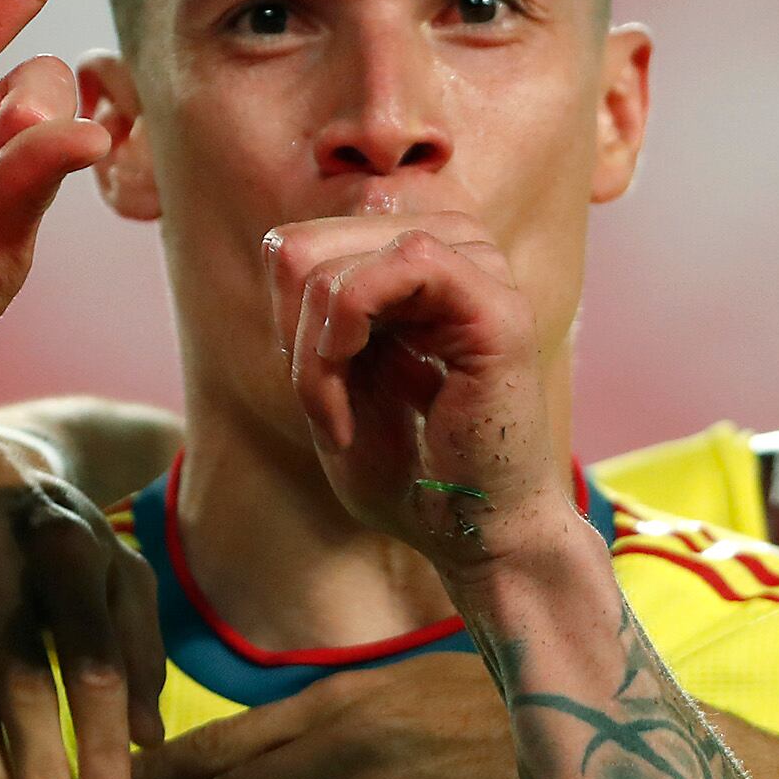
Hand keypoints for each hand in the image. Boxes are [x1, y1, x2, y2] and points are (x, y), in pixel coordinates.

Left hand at [267, 213, 577, 576]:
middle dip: (295, 343)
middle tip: (326, 416)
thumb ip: (310, 309)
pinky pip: (395, 267)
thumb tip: (284, 245)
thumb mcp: (331, 378)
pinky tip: (347, 416)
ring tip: (339, 425)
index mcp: (416, 256)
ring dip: (315, 359)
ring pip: (337, 266)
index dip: (284, 324)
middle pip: (307, 249)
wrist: (474, 534)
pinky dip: (343, 343)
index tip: (317, 395)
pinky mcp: (494, 303)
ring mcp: (480, 267)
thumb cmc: (411, 470)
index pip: (301, 245)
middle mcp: (453, 244)